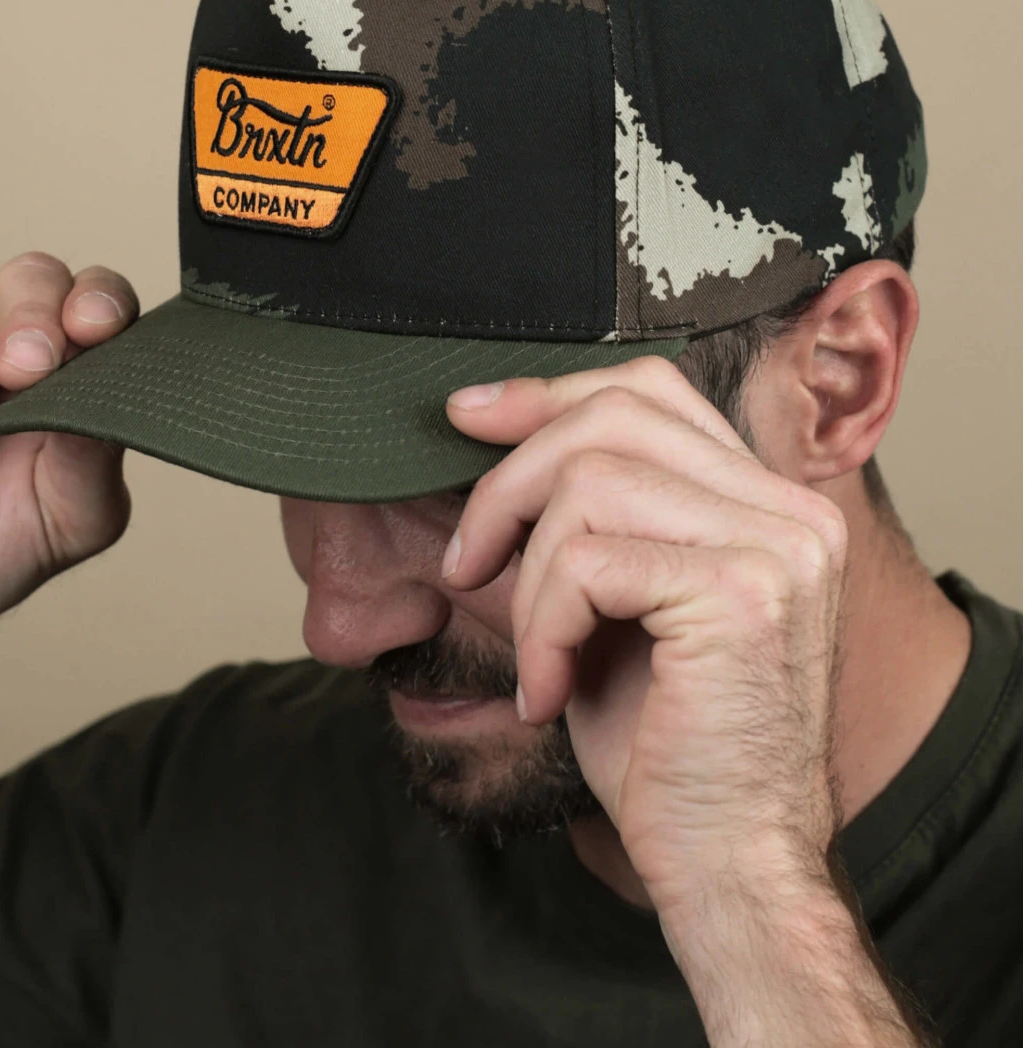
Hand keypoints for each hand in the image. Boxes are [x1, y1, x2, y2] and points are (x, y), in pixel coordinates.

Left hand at [443, 358, 849, 917]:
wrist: (728, 865)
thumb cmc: (663, 745)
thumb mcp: (617, 605)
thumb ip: (591, 516)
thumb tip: (494, 426)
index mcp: (769, 505)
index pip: (651, 392)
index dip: (548, 393)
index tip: (466, 416)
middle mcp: (791, 512)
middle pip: (614, 415)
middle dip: (510, 480)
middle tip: (464, 562)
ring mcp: (778, 547)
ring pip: (589, 483)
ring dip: (526, 578)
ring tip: (534, 658)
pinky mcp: (742, 594)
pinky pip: (587, 562)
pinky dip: (540, 627)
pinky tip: (548, 691)